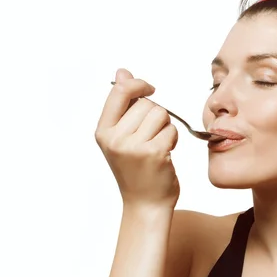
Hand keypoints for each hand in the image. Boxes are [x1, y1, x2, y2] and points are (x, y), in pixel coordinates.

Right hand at [95, 68, 179, 207]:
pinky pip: (171, 130)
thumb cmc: (136, 169)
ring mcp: (133, 147)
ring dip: (166, 127)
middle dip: (155, 115)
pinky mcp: (153, 153)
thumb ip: (123, 104)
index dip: (138, 84)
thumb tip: (123, 72)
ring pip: (161, 114)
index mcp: (103, 132)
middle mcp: (115, 139)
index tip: (150, 88)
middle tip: (151, 136)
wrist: (145, 204)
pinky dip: (173, 139)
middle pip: (146, 103)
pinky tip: (166, 153)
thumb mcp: (122, 137)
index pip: (119, 92)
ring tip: (158, 144)